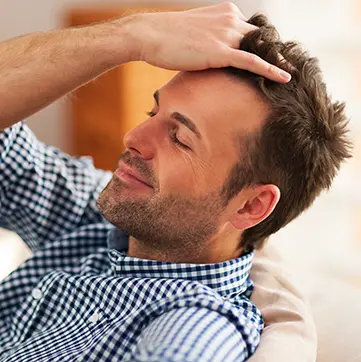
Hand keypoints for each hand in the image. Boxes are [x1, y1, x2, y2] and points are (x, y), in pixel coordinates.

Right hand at [127, 2, 290, 81]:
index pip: (252, 29)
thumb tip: (213, 55)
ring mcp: (226, 34)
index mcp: (225, 12)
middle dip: (275, 51)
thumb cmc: (166, 37)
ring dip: (277, 61)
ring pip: (261, 48)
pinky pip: (252, 61)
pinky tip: (284, 78)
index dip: (262, 44)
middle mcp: (230, 19)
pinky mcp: (220, 51)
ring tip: (291, 73)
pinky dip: (270, 70)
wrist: (148, 34)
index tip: (273, 55)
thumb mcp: (194, 33)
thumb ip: (211, 39)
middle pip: (262, 37)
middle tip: (288, 64)